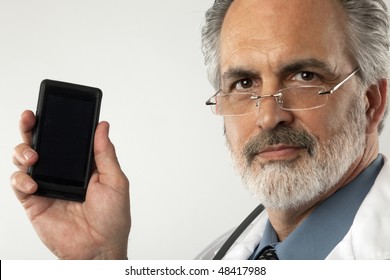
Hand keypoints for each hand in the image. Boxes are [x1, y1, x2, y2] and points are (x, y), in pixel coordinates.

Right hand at [11, 110, 130, 258]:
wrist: (99, 249)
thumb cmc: (113, 217)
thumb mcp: (115, 181)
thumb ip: (105, 153)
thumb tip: (102, 126)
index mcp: (82, 165)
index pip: (66, 139)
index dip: (57, 123)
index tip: (51, 107)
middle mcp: (62, 172)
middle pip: (40, 144)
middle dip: (31, 128)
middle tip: (29, 118)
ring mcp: (47, 186)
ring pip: (24, 160)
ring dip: (23, 151)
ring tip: (33, 156)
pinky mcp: (34, 202)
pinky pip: (19, 184)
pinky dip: (21, 180)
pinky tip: (33, 183)